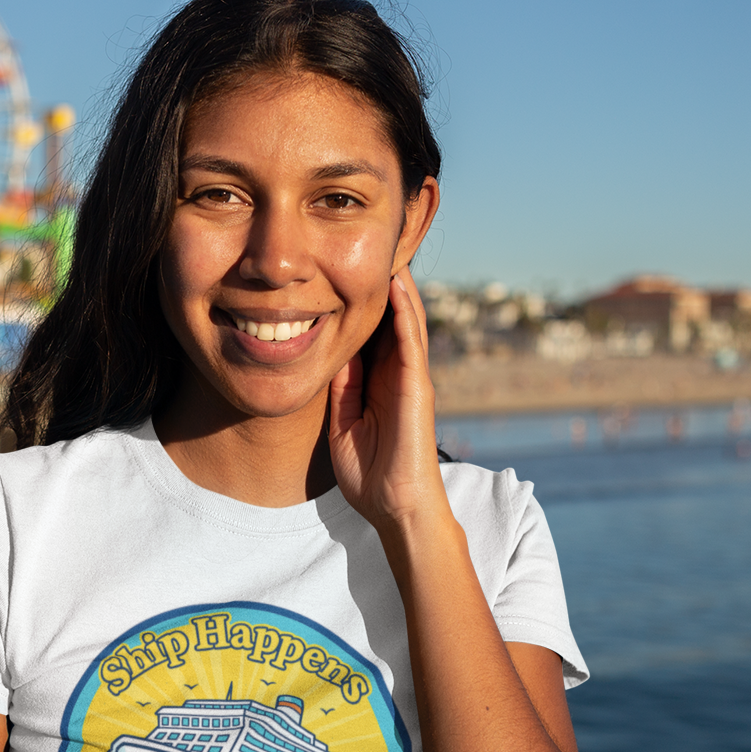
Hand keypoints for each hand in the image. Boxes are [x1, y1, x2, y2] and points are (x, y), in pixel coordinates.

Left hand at [328, 267, 449, 531]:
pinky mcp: (417, 387)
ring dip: (397, 285)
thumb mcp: (343, 422)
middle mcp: (397, 374)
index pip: (370, 331)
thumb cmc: (371, 474)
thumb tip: (333, 354)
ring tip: (387, 248)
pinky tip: (397, 285)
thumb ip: (343, 389)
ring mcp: (410, 378)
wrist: (395, 508)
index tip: (338, 267)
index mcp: (378, 382)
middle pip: (389, 318)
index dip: (357, 300)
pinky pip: (411, 342)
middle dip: (379, 283)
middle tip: (368, 243)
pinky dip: (405, 312)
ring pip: (405, 321)